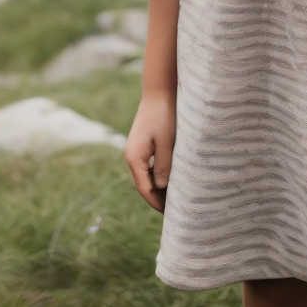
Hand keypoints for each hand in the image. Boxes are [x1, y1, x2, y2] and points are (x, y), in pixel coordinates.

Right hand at [124, 90, 175, 211]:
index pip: (145, 189)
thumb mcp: (167, 142)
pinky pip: (149, 165)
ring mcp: (136, 149)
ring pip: (146, 176)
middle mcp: (131, 156)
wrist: (159, 91)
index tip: (171, 215)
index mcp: (134, 158)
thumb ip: (163, 166)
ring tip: (174, 199)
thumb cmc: (164, 115)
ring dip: (158, 187)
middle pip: (144, 184)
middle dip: (157, 198)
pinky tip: (170, 179)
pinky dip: (158, 175)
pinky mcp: (143, 143)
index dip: (157, 203)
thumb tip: (160, 187)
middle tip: (174, 211)